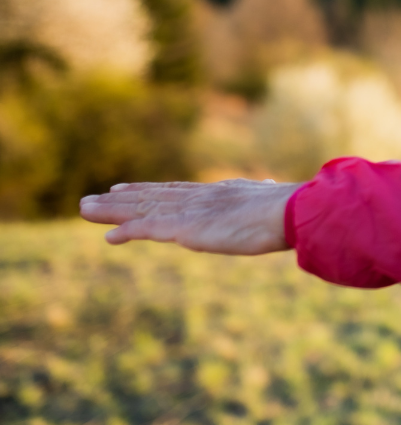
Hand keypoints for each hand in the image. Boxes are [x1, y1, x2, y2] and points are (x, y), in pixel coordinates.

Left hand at [79, 178, 301, 254]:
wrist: (290, 212)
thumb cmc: (290, 211)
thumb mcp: (273, 200)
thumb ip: (264, 197)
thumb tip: (273, 187)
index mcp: (219, 193)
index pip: (176, 190)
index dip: (150, 190)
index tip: (127, 187)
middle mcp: (199, 198)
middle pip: (151, 196)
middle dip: (121, 198)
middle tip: (93, 198)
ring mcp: (192, 211)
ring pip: (142, 209)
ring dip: (111, 211)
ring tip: (85, 208)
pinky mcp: (186, 228)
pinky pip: (148, 228)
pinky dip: (127, 231)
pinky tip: (108, 237)